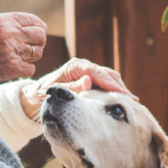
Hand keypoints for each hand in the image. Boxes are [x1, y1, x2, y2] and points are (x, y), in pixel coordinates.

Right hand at [0, 13, 46, 86]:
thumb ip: (10, 24)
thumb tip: (35, 27)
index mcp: (4, 21)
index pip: (34, 21)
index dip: (38, 28)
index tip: (35, 34)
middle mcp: (10, 34)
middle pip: (40, 36)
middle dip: (37, 43)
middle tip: (28, 48)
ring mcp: (13, 51)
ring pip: (38, 53)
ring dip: (30, 57)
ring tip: (17, 58)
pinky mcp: (13, 67)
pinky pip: (31, 69)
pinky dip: (24, 70)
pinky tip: (12, 68)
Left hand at [19, 58, 135, 120]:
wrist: (34, 95)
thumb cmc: (42, 94)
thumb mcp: (54, 92)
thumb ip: (71, 88)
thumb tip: (89, 81)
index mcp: (75, 66)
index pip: (98, 73)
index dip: (111, 84)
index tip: (123, 94)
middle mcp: (83, 66)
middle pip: (106, 74)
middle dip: (119, 87)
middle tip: (132, 100)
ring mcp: (86, 71)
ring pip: (108, 77)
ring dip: (118, 88)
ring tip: (131, 101)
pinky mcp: (88, 78)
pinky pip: (104, 82)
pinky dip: (113, 90)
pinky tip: (120, 100)